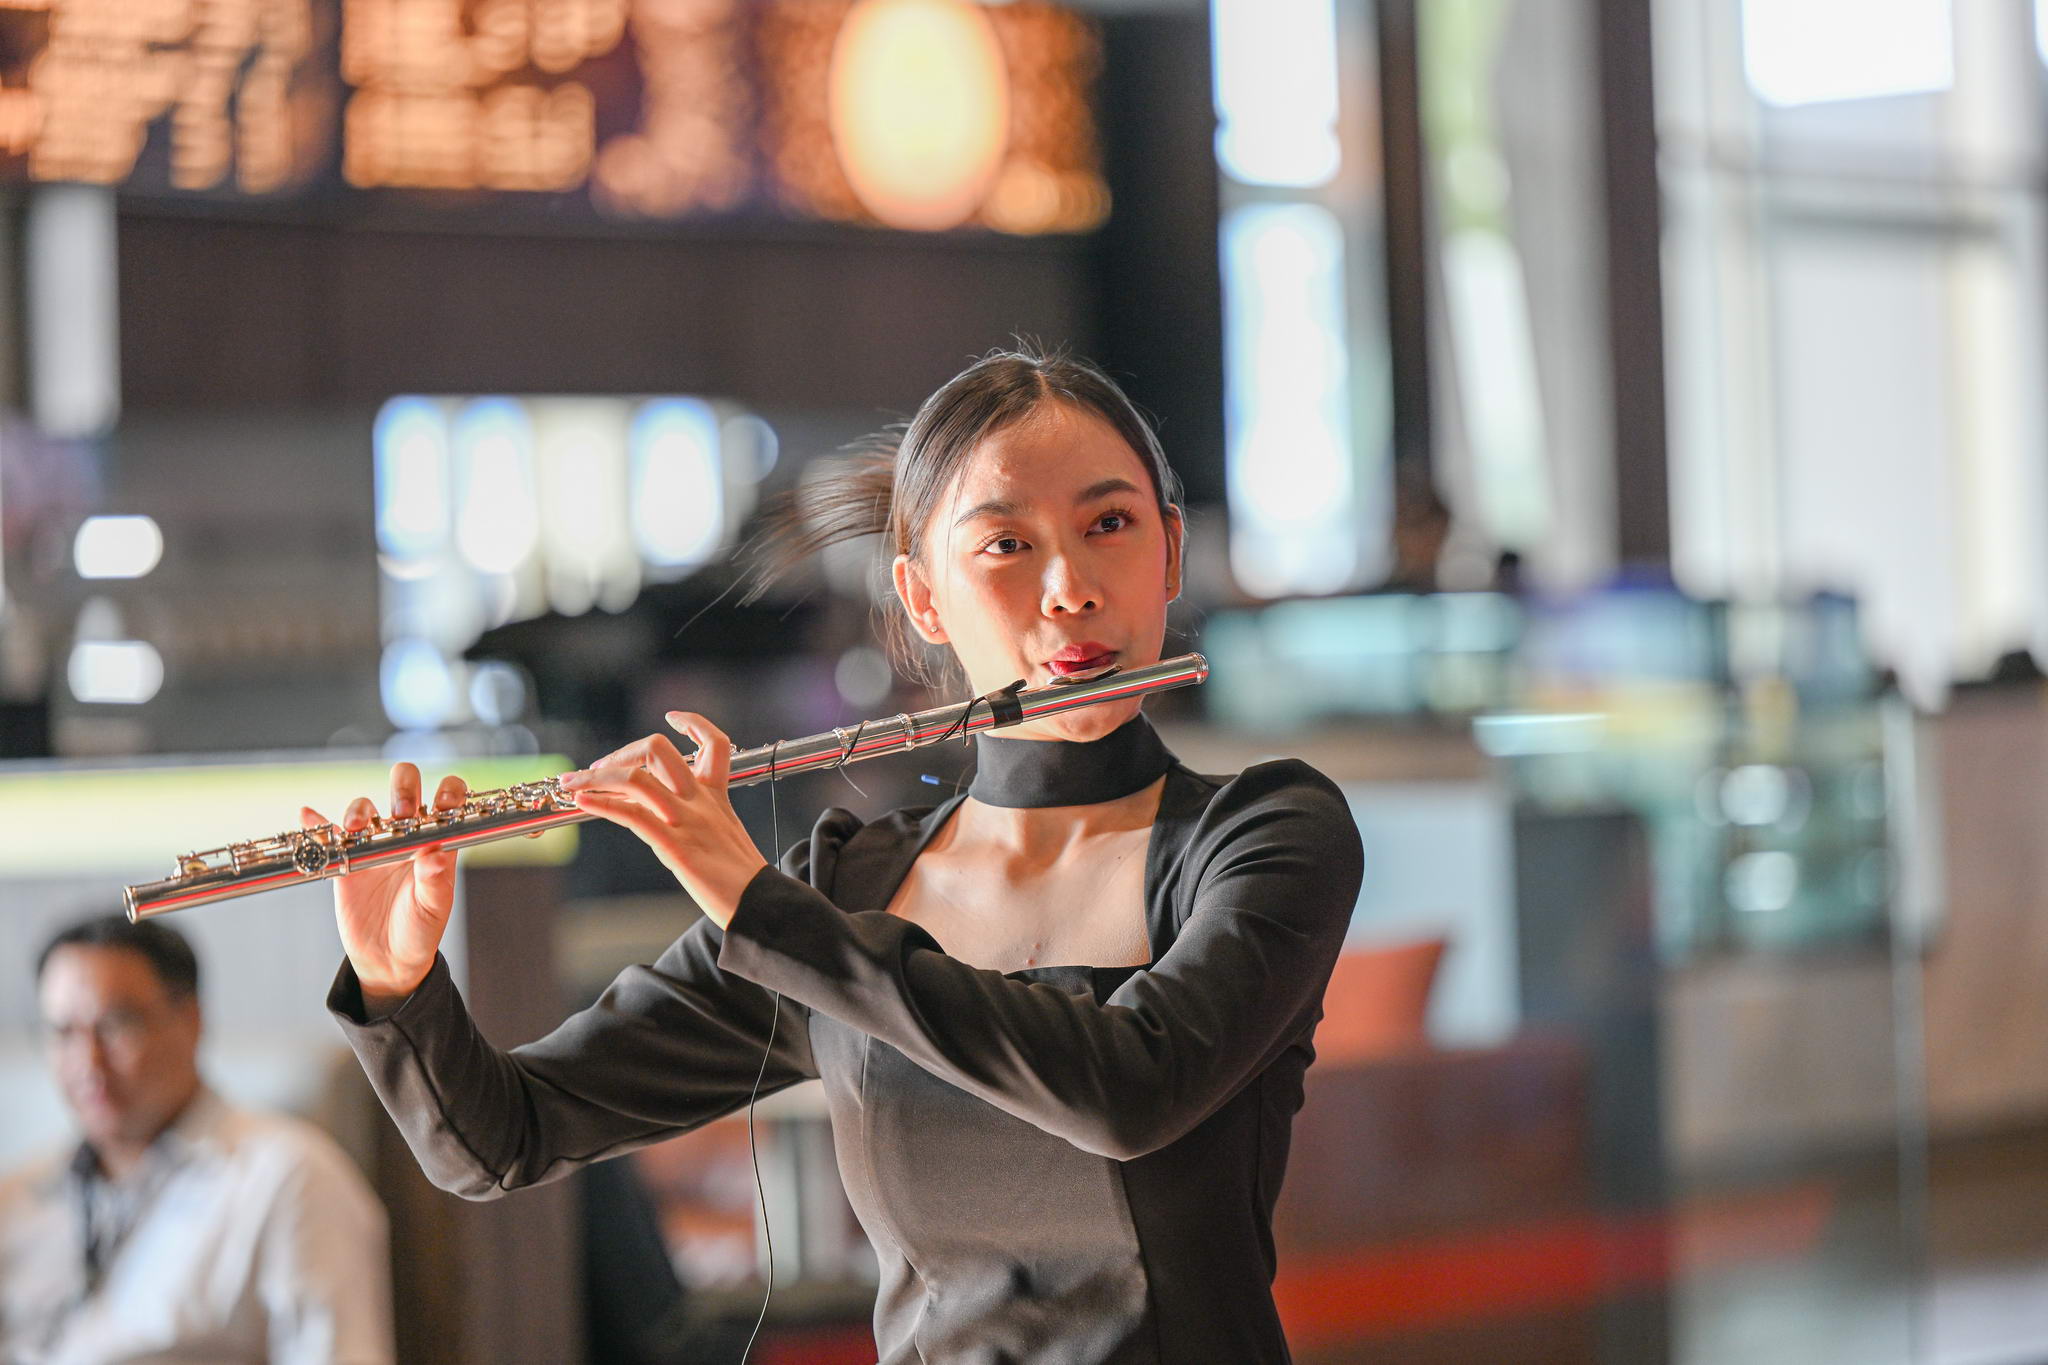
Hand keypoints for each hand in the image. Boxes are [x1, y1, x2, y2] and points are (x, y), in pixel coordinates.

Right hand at [304, 764, 467, 1010]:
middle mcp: (405, 835)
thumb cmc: (420, 931)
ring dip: (359, 809)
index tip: (441, 803)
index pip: (447, 800)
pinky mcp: (344, 861)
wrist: (388, 959)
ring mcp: (373, 845)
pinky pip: (328, 837)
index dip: (448, 791)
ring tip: (356, 828)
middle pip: (404, 789)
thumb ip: (436, 881)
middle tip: (401, 811)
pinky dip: (316, 824)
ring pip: (365, 808)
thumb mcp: (433, 909)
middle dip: (403, 787)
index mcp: (435, 841)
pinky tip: (307, 814)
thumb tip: (437, 853)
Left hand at [559, 712, 766, 928]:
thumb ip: (698, 818)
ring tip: (572, 783)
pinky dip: (601, 803)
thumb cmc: (740, 879)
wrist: (760, 904)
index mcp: (716, 797)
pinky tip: (582, 801)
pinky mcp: (676, 846)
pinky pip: (633, 815)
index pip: (714, 742)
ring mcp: (687, 821)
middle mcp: (700, 801)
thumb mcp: (723, 836)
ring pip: (637, 779)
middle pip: (659, 751)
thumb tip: (662, 818)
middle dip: (621, 753)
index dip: (693, 723)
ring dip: (596, 776)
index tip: (673, 718)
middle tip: (598, 769)